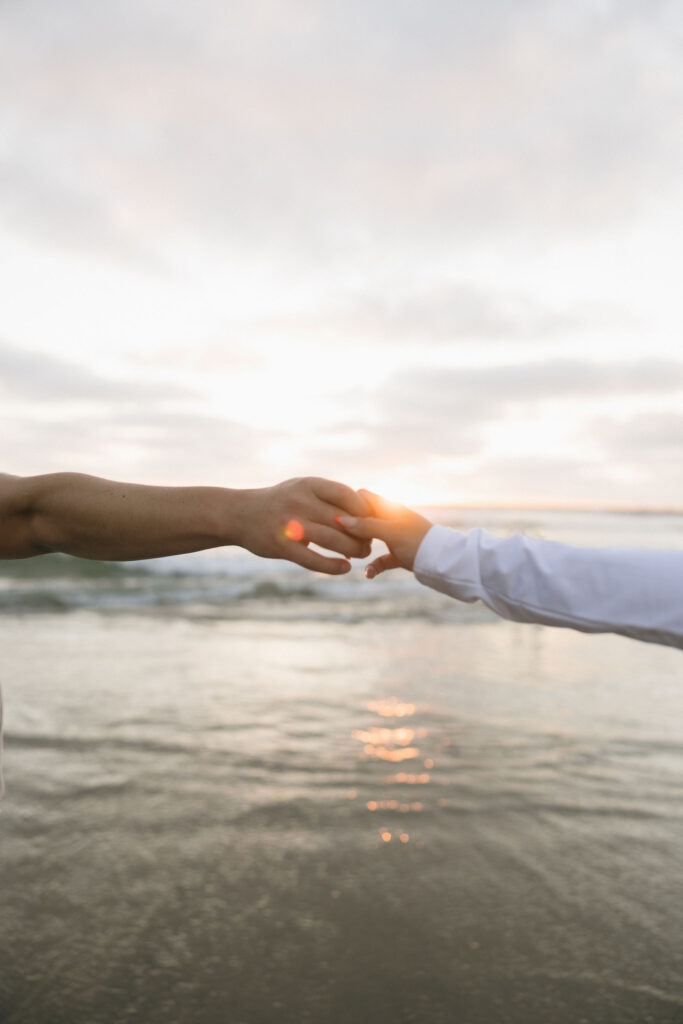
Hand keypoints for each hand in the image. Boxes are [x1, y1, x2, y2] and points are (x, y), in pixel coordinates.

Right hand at [235, 477, 372, 574]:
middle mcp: (300, 502)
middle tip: (370, 542)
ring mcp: (290, 524)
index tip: (372, 520)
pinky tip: (344, 568)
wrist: (238, 514)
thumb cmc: (280, 502)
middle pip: (344, 520)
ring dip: (353, 550)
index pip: (347, 495)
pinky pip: (314, 560)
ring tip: (362, 554)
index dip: (365, 510)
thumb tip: (365, 510)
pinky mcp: (282, 547)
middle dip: (363, 533)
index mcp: (308, 485)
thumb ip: (328, 497)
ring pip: (333, 540)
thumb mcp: (302, 489)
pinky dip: (333, 566)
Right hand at [336, 489, 432, 577]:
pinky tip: (368, 574)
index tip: (335, 517)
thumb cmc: (418, 541)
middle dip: (350, 528)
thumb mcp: (390, 532)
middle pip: (364, 518)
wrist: (444, 562)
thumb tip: (339, 520)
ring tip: (349, 556)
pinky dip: (374, 566)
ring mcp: (395, 537)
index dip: (348, 504)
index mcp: (389, 507)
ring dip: (360, 547)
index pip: (362, 496)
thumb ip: (366, 526)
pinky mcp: (400, 554)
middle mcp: (391, 519)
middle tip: (338, 539)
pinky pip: (381, 559)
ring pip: (371, 539)